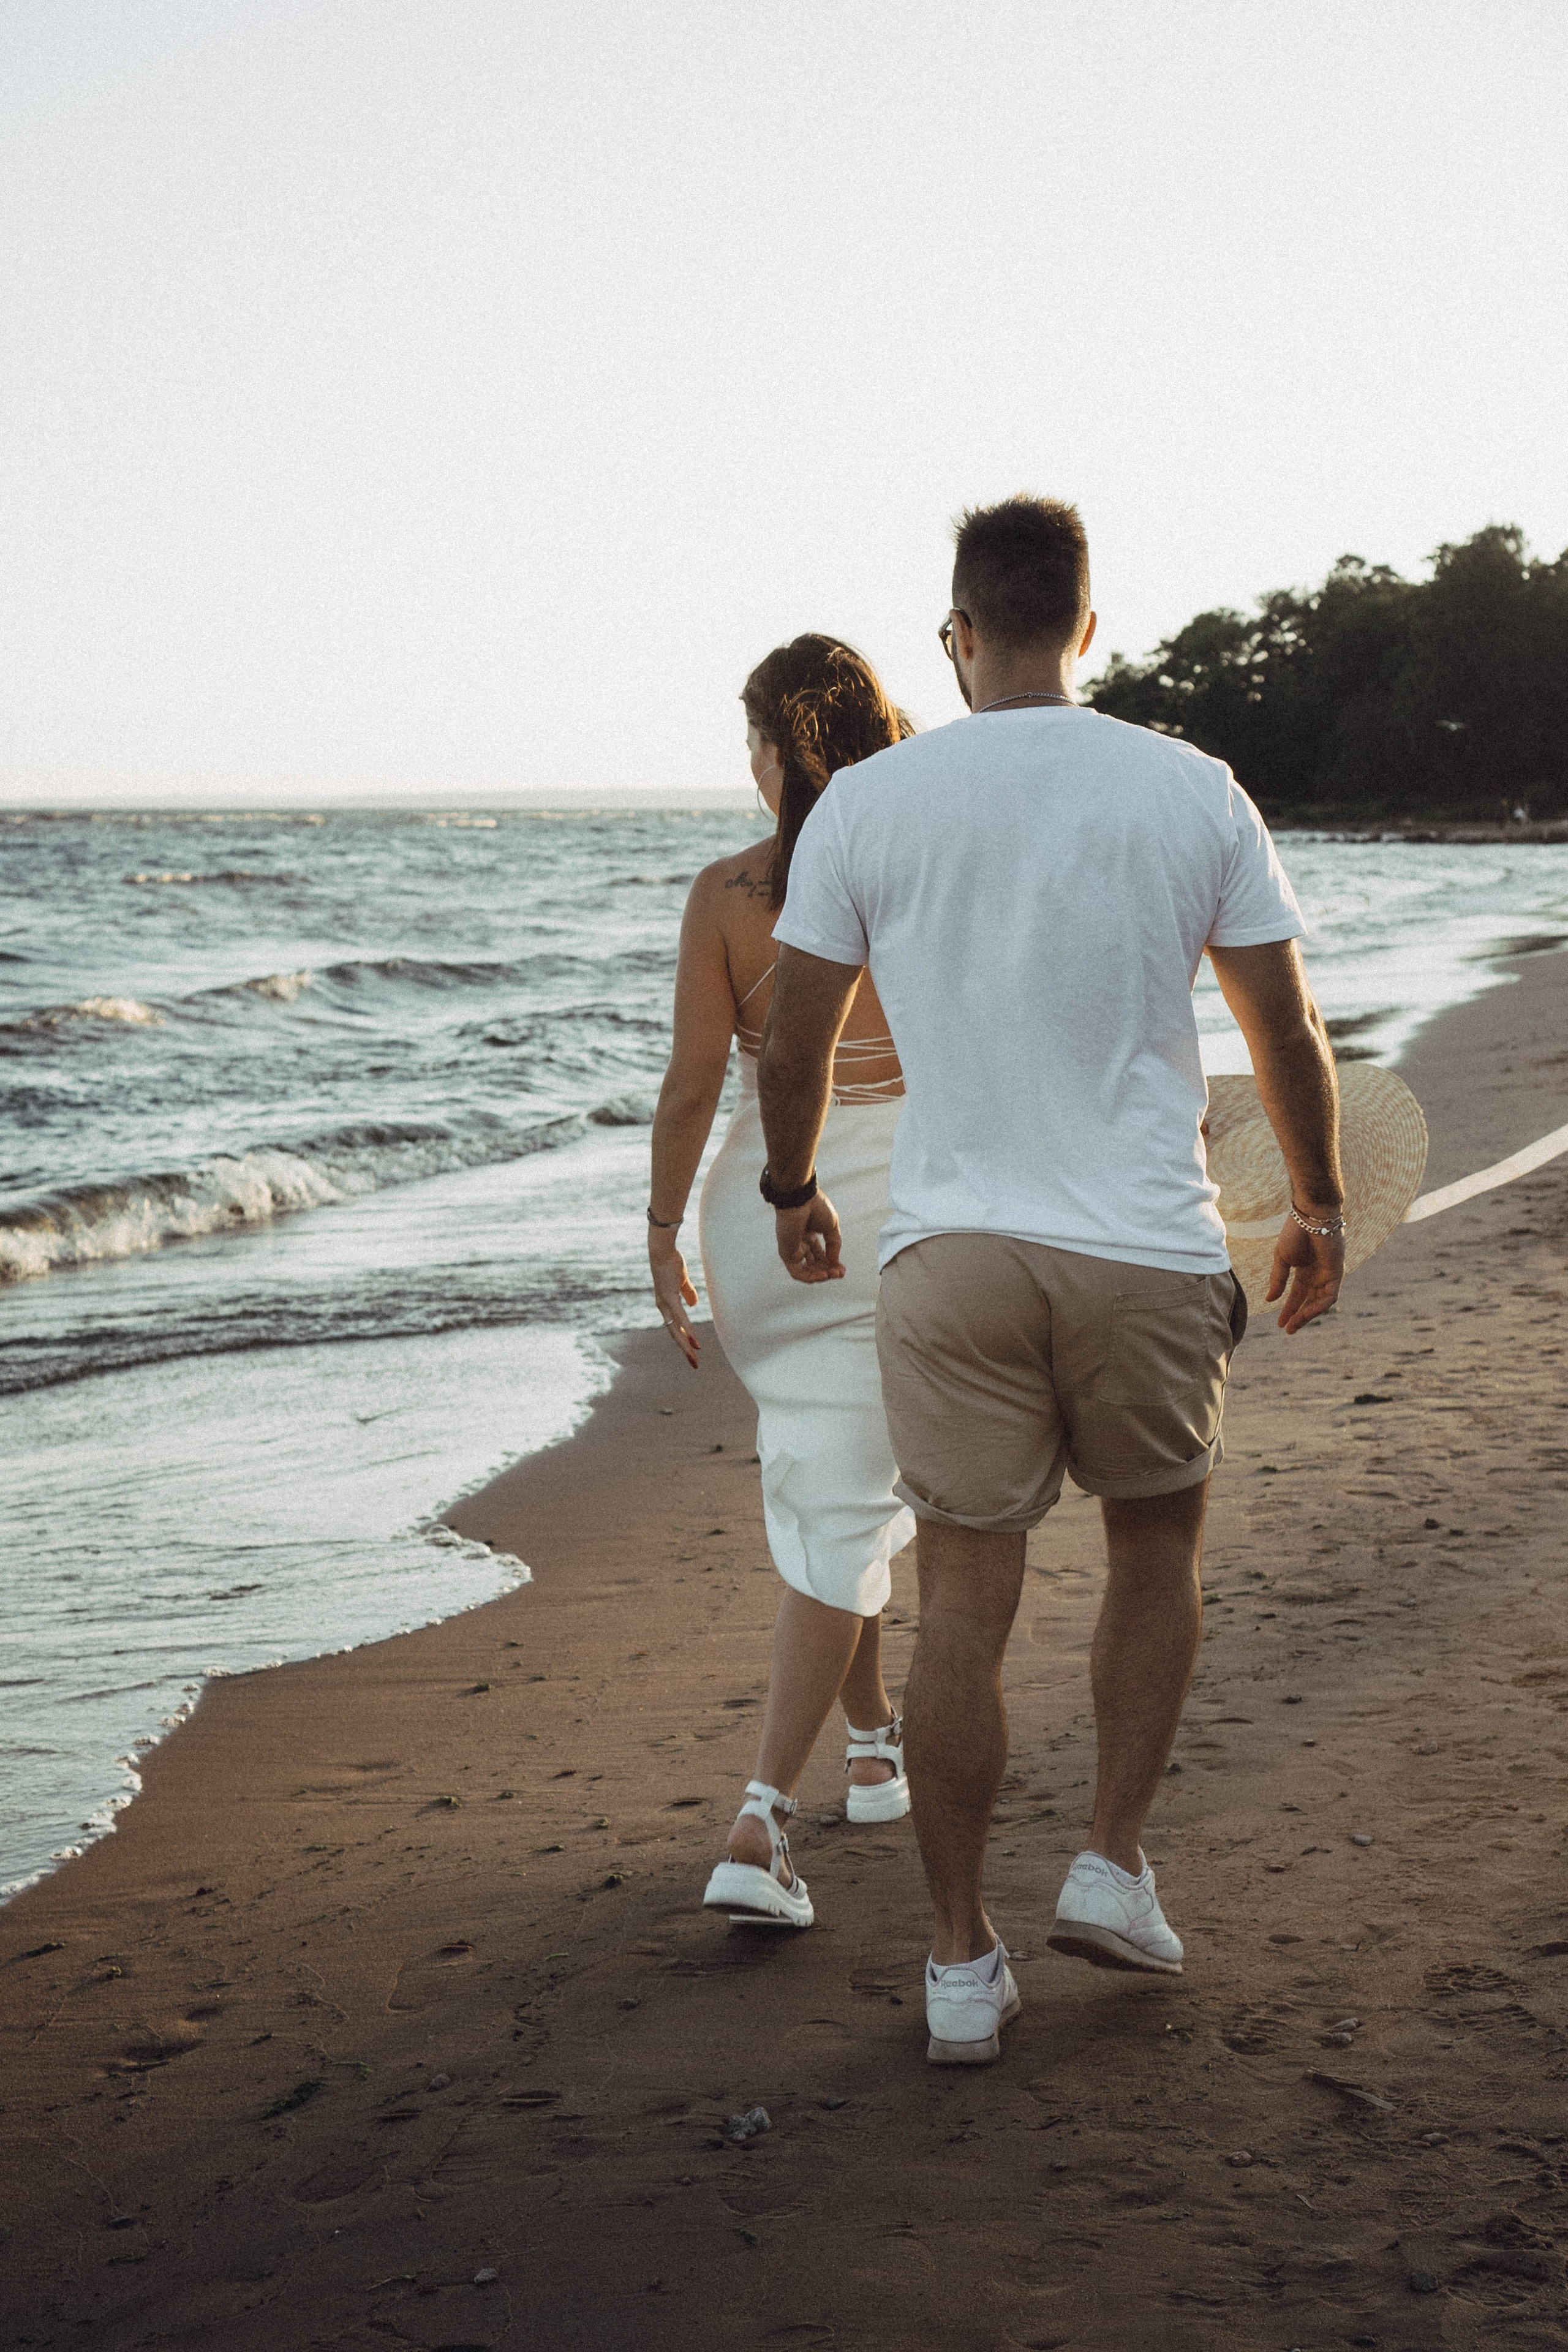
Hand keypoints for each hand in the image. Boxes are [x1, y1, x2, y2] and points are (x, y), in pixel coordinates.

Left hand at [649, 1232, 700, 1366]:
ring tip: (695, 1358)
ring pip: (676, 1331)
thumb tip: (694, 1305)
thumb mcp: (681, 1281)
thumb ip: (687, 1293)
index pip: (676, 1327)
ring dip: (686, 1346)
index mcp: (666, 1305)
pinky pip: (681, 1319)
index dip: (684, 1339)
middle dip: (685, 1351)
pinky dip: (688, 1331)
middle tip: (694, 1365)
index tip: (694, 1350)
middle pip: (675, 1335)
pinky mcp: (669, 1298)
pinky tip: (695, 1341)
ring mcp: (665, 1305)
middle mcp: (663, 1308)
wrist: (662, 1251)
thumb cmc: (671, 1263)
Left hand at [774, 1190, 844, 1283]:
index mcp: (809, 1234)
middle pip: (814, 1264)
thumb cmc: (815, 1207)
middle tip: (840, 1274)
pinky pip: (797, 1272)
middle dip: (828, 1271)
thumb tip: (835, 1262)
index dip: (832, 1263)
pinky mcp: (786, 1253)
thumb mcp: (832, 1227)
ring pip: (806, 1271)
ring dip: (820, 1276)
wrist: (800, 1199)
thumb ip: (834, 1245)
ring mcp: (792, 1248)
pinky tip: (823, 1275)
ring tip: (832, 1275)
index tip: (842, 1269)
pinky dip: (810, 1277)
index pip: (820, 1255)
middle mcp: (800, 1242)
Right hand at [1266, 1215, 1343, 1333]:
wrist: (1310, 1216)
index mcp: (1305, 1269)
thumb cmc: (1295, 1231)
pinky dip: (1317, 1307)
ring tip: (1293, 1326)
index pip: (1298, 1294)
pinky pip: (1329, 1296)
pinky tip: (1303, 1313)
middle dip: (1298, 1316)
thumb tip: (1270, 1300)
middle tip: (1287, 1329)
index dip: (1288, 1308)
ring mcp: (1328, 1274)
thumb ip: (1278, 1279)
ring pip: (1320, 1302)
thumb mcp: (1282, 1259)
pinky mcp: (1336, 1273)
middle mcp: (1318, 1274)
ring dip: (1306, 1315)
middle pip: (1309, 1301)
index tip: (1279, 1323)